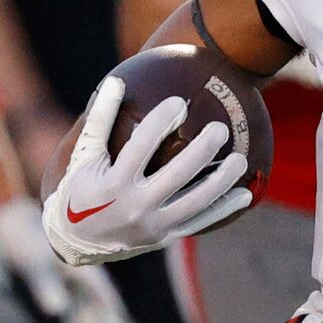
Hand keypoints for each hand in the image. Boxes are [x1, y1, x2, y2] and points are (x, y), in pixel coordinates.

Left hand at [0, 195, 124, 322]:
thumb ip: (46, 287)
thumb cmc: (22, 237)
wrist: (7, 211)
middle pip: (94, 299)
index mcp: (81, 266)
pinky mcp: (54, 269)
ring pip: (83, 298)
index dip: (111, 309)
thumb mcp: (33, 263)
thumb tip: (58, 313)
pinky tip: (62, 318)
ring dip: (81, 318)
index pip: (104, 294)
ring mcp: (68, 269)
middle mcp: (79, 268)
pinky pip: (70, 293)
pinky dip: (70, 309)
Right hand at [42, 73, 250, 267]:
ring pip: (195, 202)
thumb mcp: (83, 157)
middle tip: (220, 128)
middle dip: (202, 151)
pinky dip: (223, 209)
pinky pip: (199, 222)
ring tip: (240, 159)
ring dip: (221, 181)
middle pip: (177, 175)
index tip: (179, 102)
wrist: (78, 241)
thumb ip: (100, 120)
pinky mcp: (164, 237)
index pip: (141, 146)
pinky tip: (244, 194)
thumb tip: (115, 81)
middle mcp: (135, 206)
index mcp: (113, 183)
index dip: (160, 122)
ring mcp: (153, 225)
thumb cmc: (80, 189)